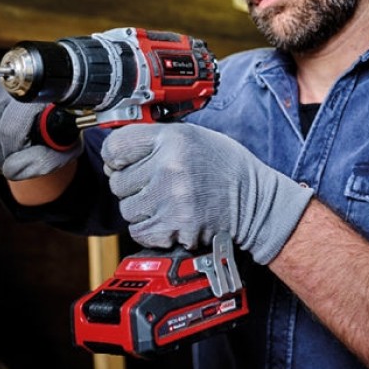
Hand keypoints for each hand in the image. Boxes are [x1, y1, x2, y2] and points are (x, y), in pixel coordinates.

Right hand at [0, 79, 82, 180]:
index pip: (10, 130)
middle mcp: (11, 85)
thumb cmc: (61, 130)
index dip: (11, 154)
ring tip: (3, 162)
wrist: (53, 111)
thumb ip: (43, 161)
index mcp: (38, 95)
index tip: (21, 163)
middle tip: (11, 167)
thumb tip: (11, 170)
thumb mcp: (64, 149)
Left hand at [101, 123, 313, 263]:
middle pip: (118, 182)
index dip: (116, 157)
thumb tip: (112, 155)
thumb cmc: (223, 168)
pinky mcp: (175, 226)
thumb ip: (152, 140)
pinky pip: (138, 231)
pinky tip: (170, 218)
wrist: (255, 203)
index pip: (115, 147)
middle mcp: (171, 166)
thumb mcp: (190, 137)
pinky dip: (150, 229)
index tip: (124, 162)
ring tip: (167, 201)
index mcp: (173, 138)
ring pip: (127, 209)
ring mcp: (172, 198)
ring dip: (142, 209)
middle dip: (133, 185)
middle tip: (158, 184)